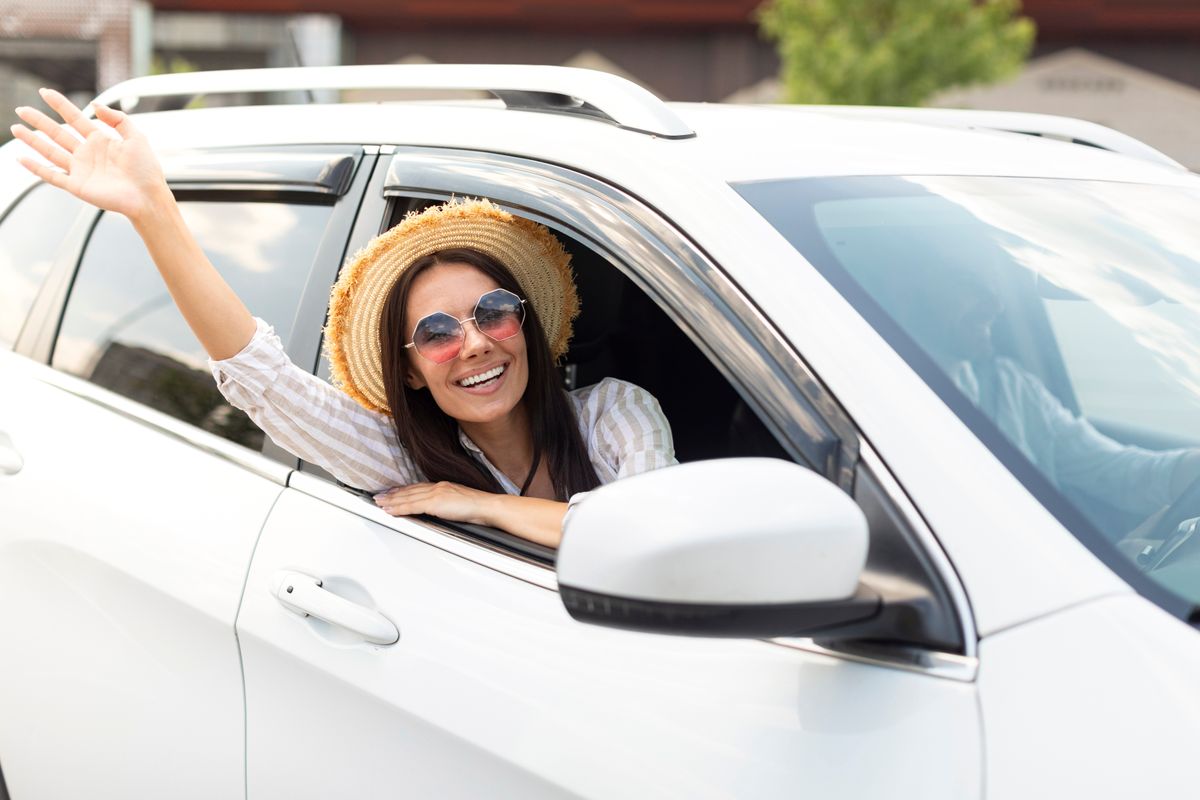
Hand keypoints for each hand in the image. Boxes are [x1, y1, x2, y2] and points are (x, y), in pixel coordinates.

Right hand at [11, 88, 166, 221]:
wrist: (148, 196)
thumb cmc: (146, 170)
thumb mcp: (136, 137)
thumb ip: (117, 118)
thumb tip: (94, 105)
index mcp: (100, 141)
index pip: (75, 118)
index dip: (60, 105)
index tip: (45, 92)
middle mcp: (87, 154)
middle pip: (57, 133)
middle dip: (39, 121)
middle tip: (21, 109)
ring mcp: (80, 169)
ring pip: (50, 151)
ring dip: (32, 140)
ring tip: (15, 128)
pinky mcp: (77, 186)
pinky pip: (52, 175)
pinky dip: (36, 168)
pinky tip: (21, 158)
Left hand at [374, 481, 495, 525]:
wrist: (487, 507)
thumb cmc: (478, 508)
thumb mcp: (459, 504)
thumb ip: (447, 504)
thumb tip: (441, 510)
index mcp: (443, 486)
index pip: (418, 487)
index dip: (404, 490)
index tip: (393, 492)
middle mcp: (437, 487)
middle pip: (410, 490)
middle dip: (393, 494)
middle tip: (379, 496)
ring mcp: (435, 493)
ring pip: (408, 497)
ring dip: (391, 500)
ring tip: (379, 503)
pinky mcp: (435, 502)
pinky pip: (412, 505)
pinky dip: (399, 507)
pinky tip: (390, 510)